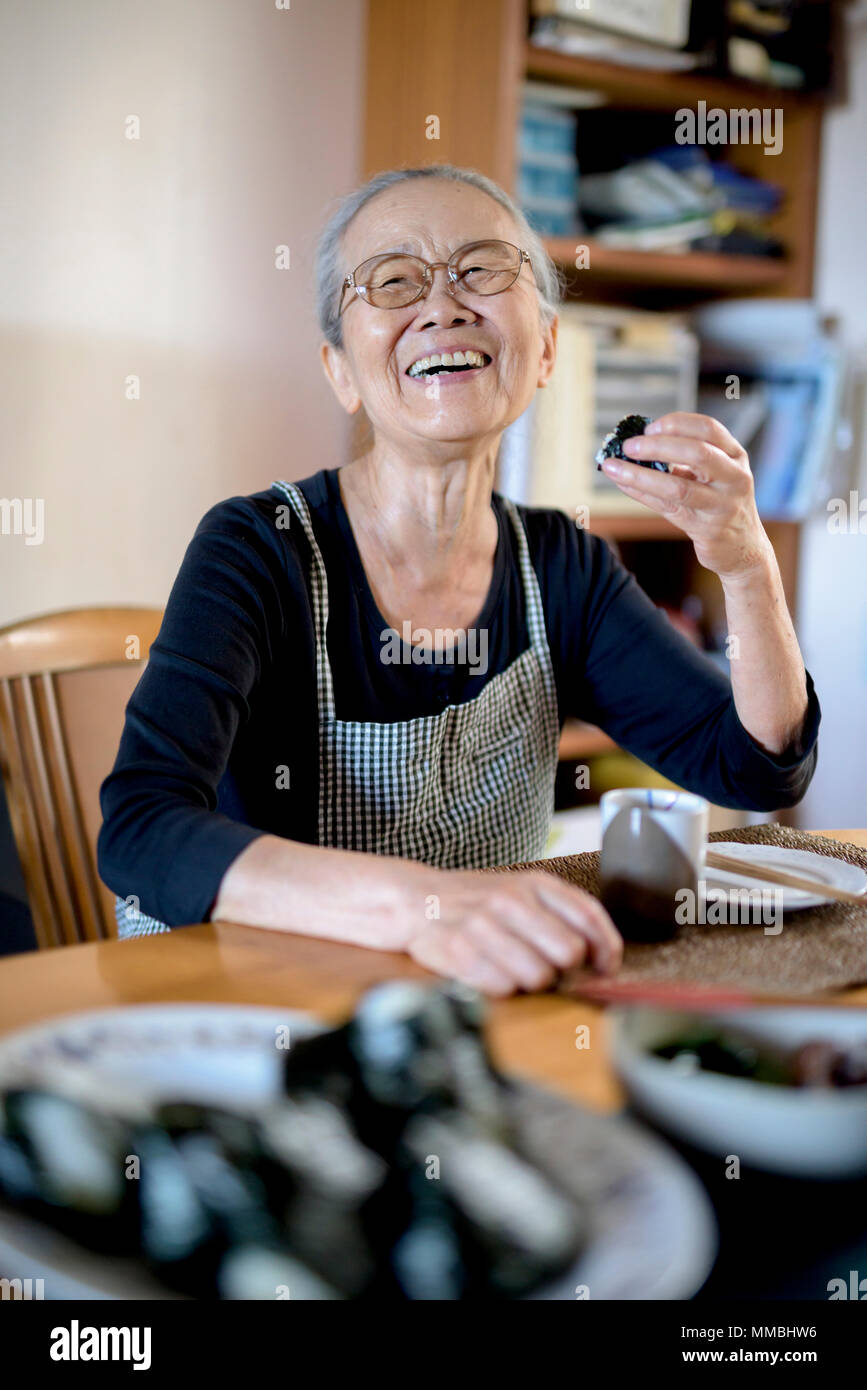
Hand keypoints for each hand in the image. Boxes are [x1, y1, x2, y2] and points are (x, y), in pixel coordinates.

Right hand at [404, 868, 622, 996]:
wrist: (416, 900)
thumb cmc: (478, 901)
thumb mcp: (522, 890)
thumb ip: (562, 913)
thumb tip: (603, 955)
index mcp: (532, 883)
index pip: (588, 915)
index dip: (606, 947)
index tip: (605, 966)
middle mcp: (509, 900)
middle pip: (568, 952)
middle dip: (565, 969)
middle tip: (550, 968)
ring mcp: (482, 925)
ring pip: (539, 976)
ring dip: (532, 983)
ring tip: (516, 971)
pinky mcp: (458, 951)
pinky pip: (504, 988)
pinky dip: (504, 989)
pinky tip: (492, 975)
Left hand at [600, 412, 772, 580]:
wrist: (742, 547)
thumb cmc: (720, 503)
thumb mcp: (714, 474)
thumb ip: (686, 457)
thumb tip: (639, 442)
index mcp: (735, 455)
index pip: (708, 428)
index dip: (676, 424)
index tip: (648, 427)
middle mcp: (734, 477)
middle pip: (696, 453)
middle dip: (657, 446)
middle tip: (628, 446)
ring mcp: (723, 505)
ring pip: (678, 486)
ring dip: (640, 475)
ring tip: (613, 467)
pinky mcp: (707, 528)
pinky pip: (668, 508)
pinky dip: (642, 494)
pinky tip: (623, 485)